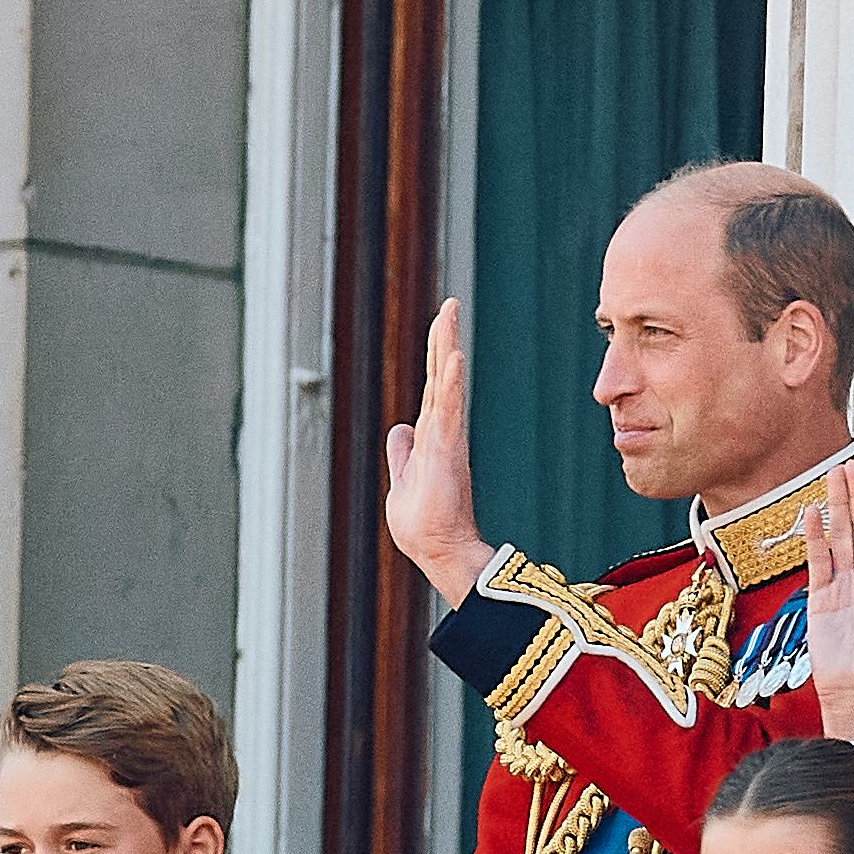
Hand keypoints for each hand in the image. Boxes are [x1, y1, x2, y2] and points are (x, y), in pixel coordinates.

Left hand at [384, 298, 497, 604]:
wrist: (438, 550)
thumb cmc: (423, 525)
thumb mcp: (402, 482)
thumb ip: (401, 454)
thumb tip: (399, 429)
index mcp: (431, 437)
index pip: (433, 387)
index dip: (437, 355)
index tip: (443, 324)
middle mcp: (442, 431)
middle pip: (441, 375)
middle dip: (444, 337)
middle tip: (450, 303)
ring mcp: (446, 438)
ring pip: (446, 383)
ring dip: (447, 347)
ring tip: (450, 313)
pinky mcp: (447, 449)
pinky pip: (450, 408)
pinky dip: (452, 382)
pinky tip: (453, 356)